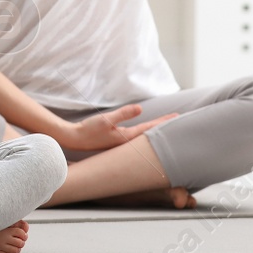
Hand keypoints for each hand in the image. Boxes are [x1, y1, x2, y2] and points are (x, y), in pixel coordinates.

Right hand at [54, 104, 177, 151]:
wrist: (75, 139)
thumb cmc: (89, 130)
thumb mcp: (106, 119)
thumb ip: (124, 113)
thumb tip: (141, 108)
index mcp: (127, 137)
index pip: (150, 128)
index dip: (164, 121)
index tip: (177, 116)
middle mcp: (127, 142)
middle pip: (150, 134)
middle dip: (163, 127)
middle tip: (178, 121)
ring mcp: (122, 144)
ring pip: (144, 136)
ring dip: (154, 130)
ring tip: (165, 126)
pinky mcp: (117, 142)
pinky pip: (136, 137)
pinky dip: (145, 132)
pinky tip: (146, 131)